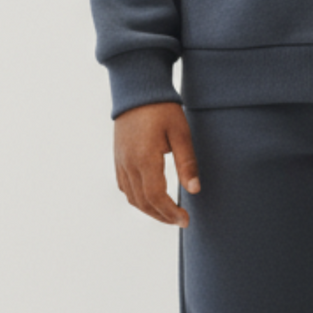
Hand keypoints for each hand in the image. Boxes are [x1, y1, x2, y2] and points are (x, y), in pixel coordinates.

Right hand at [113, 101, 199, 226]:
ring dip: (150, 210)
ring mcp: (120, 162)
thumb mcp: (181, 133)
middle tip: (181, 221)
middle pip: (143, 203)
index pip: (156, 197)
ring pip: (132, 198)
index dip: (171, 212)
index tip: (186, 220)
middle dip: (162, 216)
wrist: (137, 91)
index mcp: (144, 158)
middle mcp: (128, 164)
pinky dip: (138, 199)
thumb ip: (187, 163)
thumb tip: (195, 190)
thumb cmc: (162, 109)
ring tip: (168, 214)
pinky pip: (124, 187)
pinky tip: (151, 200)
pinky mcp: (118, 159)